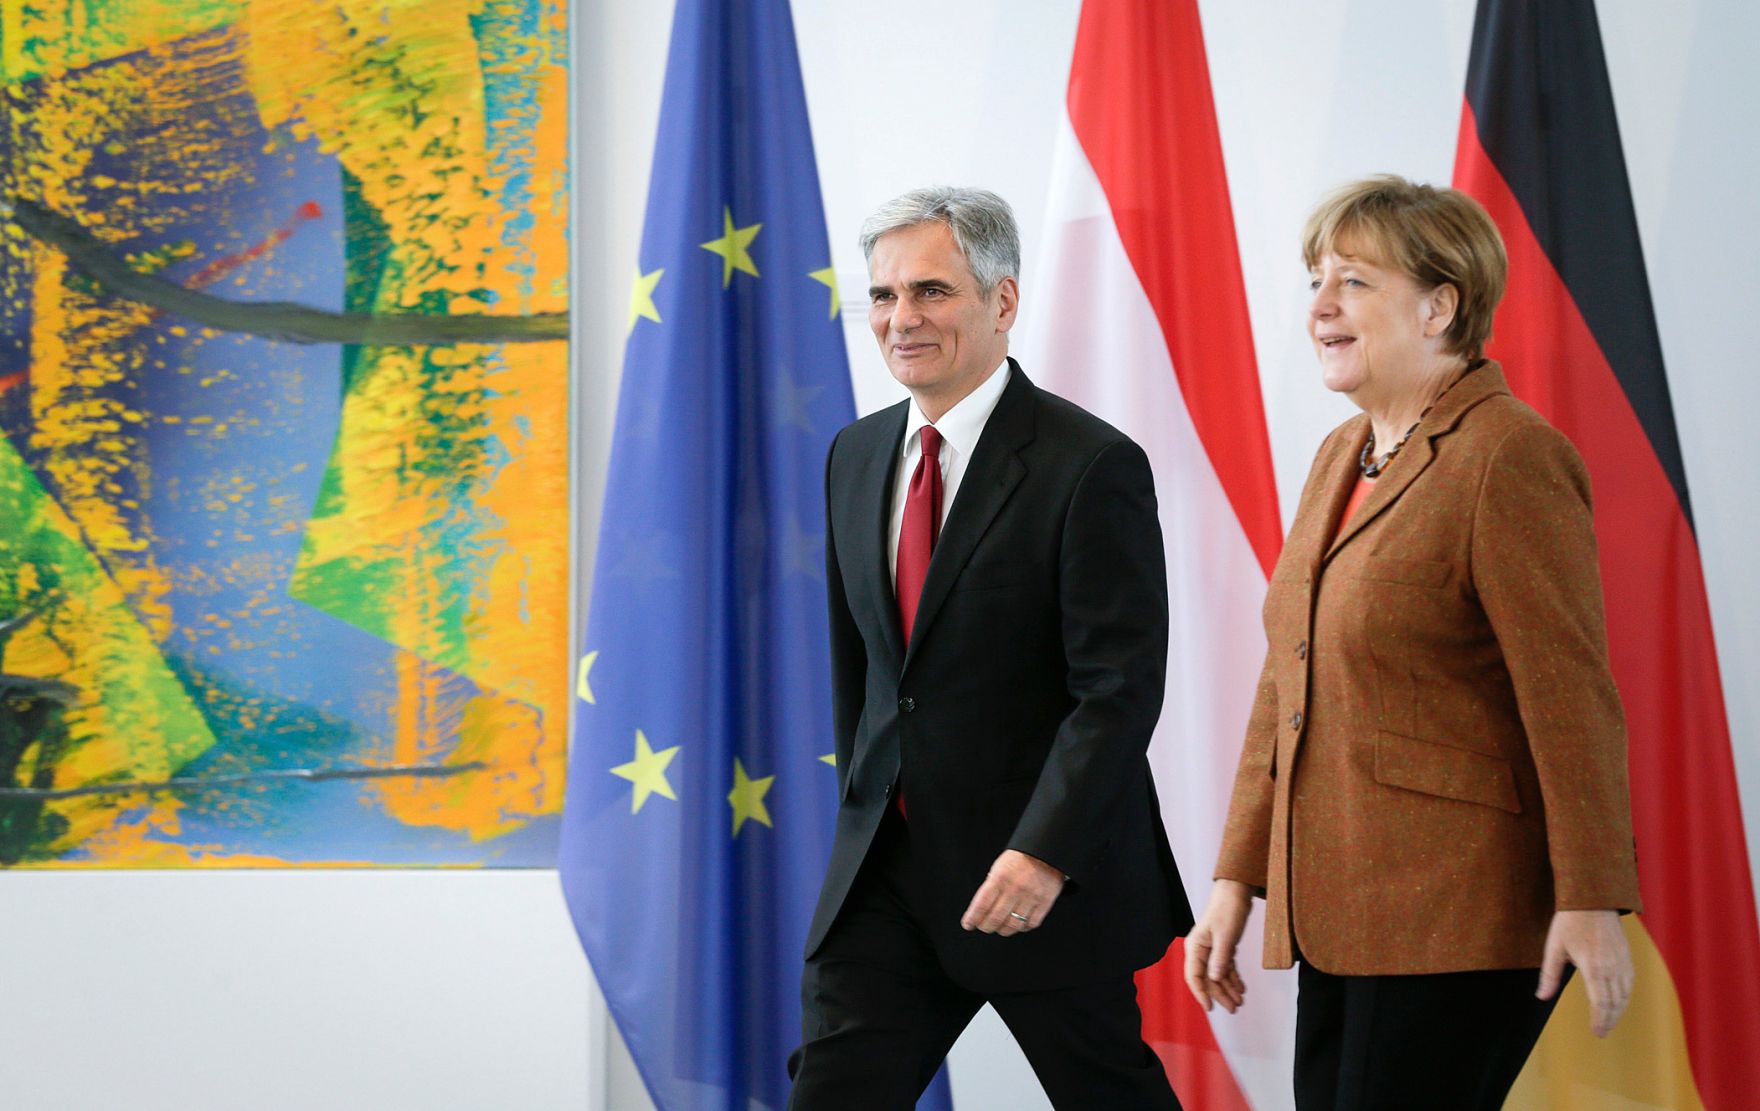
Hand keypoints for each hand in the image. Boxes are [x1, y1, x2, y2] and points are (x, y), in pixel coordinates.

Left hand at [961, 850, 1064, 936]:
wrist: (1045, 850)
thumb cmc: (1019, 859)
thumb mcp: (998, 867)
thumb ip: (991, 887)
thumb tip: (981, 909)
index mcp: (1000, 878)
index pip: (981, 905)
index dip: (972, 918)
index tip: (968, 924)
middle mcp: (1014, 889)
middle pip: (995, 918)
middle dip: (985, 926)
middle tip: (983, 926)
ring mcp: (1031, 897)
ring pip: (1013, 925)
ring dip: (1003, 930)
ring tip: (999, 928)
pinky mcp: (1045, 902)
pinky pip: (1031, 923)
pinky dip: (1022, 928)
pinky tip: (1018, 925)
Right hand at [1185, 880, 1253, 1013]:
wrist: (1236, 893)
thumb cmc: (1228, 910)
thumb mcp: (1226, 936)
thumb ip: (1219, 958)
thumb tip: (1214, 979)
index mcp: (1195, 946)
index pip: (1194, 976)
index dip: (1201, 993)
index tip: (1210, 1007)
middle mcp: (1201, 950)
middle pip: (1208, 979)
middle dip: (1220, 994)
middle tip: (1234, 1008)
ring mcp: (1211, 949)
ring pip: (1218, 975)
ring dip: (1228, 988)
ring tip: (1240, 1001)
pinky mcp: (1222, 948)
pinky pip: (1226, 968)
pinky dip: (1233, 978)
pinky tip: (1241, 988)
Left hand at [1538, 909, 1632, 1036]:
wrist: (1593, 899)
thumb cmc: (1569, 922)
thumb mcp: (1554, 948)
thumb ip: (1549, 975)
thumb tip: (1541, 997)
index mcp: (1594, 968)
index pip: (1601, 1003)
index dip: (1600, 1020)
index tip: (1596, 1032)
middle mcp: (1612, 968)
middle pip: (1615, 1002)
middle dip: (1610, 1019)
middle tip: (1601, 1032)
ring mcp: (1622, 962)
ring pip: (1625, 994)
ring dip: (1619, 1010)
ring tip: (1609, 1021)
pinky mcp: (1627, 956)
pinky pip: (1629, 982)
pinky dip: (1625, 996)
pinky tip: (1618, 1001)